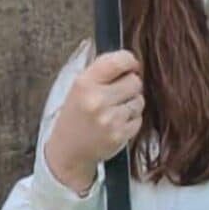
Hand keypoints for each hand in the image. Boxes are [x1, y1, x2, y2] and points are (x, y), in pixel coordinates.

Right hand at [44, 50, 144, 191]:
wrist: (69, 151)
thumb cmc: (75, 116)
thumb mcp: (77, 87)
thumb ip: (101, 70)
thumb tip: (127, 57)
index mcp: (84, 83)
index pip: (119, 60)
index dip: (129, 61)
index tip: (130, 65)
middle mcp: (97, 100)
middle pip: (134, 81)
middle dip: (130, 85)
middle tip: (118, 93)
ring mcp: (109, 119)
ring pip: (139, 100)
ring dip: (132, 103)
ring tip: (115, 110)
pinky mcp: (120, 135)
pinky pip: (139, 119)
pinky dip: (132, 120)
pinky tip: (117, 123)